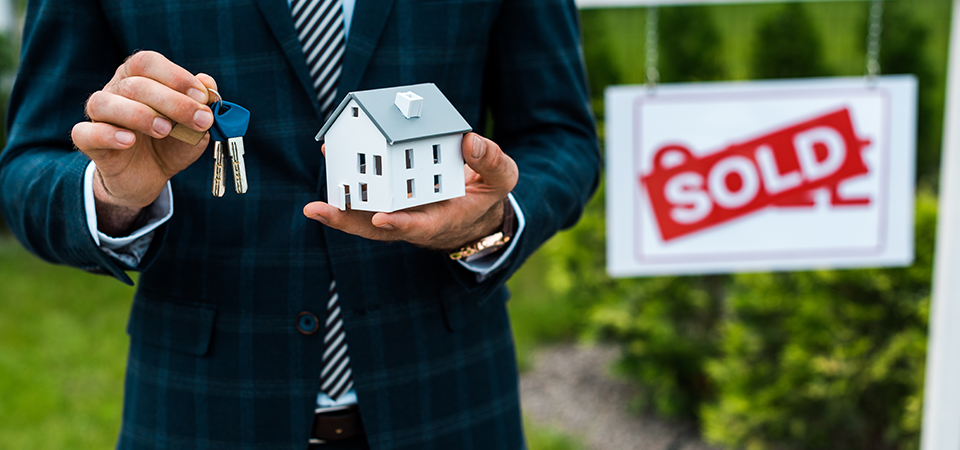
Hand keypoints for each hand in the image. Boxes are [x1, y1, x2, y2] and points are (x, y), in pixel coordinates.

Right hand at [72, 51, 217, 232]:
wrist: (151, 175)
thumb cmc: (172, 142)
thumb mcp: (194, 126)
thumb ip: (202, 104)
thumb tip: (208, 83)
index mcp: (138, 77)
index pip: (148, 62)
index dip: (176, 76)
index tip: (202, 97)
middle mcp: (115, 90)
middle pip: (134, 84)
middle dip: (173, 102)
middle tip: (199, 121)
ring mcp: (99, 115)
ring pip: (103, 103)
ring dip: (139, 115)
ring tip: (165, 130)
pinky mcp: (89, 141)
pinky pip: (85, 132)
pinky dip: (107, 134)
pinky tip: (130, 141)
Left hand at [303, 133, 518, 250]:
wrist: (477, 208)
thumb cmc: (487, 194)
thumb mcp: (502, 179)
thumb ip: (492, 161)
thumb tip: (469, 140)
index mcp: (445, 219)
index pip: (421, 226)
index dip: (402, 224)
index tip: (382, 218)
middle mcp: (416, 220)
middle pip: (378, 229)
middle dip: (349, 222)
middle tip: (320, 211)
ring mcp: (400, 212)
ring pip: (365, 217)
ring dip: (339, 208)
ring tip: (313, 203)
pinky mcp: (390, 199)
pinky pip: (365, 195)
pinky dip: (348, 182)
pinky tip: (331, 156)